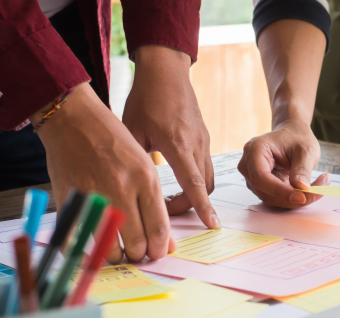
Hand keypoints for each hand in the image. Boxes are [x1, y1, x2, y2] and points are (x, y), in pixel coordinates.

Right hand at [34, 83, 176, 262]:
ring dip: (115, 256)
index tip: (157, 253)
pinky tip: (91, 249)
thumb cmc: (112, 140)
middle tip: (137, 253)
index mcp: (145, 178)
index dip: (159, 248)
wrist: (73, 119)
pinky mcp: (70, 199)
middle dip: (139, 255)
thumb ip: (154, 203)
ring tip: (117, 252)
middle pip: (137, 243)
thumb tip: (165, 241)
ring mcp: (94, 195)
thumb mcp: (142, 165)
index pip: (159, 229)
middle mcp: (122, 188)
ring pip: (109, 247)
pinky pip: (78, 240)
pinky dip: (85, 251)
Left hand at [122, 46, 218, 228]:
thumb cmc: (146, 97)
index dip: (203, 207)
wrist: (166, 71)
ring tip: (169, 197)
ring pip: (207, 178)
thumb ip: (134, 160)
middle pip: (204, 187)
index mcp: (178, 144)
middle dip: (189, 205)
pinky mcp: (204, 137)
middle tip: (164, 210)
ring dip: (194, 193)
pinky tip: (176, 177)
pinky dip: (195, 179)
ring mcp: (204, 140)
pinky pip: (205, 165)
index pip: (195, 184)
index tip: (211, 224)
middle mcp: (196, 144)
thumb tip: (127, 190)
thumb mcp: (131, 130)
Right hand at [238, 118, 328, 207]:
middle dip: (292, 197)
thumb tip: (302, 189)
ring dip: (295, 199)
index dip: (280, 191)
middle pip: (266, 192)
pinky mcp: (261, 187)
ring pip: (272, 199)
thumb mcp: (305, 150)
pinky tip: (308, 188)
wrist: (292, 135)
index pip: (261, 178)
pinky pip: (276, 198)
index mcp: (254, 150)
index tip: (302, 196)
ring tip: (318, 185)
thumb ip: (302, 169)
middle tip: (319, 191)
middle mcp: (248, 165)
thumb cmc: (297, 138)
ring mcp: (252, 177)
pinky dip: (293, 198)